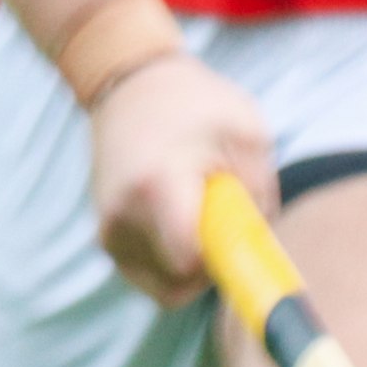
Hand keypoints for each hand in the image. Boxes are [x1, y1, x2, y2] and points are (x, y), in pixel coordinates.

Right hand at [85, 51, 278, 304]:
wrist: (131, 81)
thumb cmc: (195, 104)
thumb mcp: (247, 132)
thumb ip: (260, 192)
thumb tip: (261, 247)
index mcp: (156, 186)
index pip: (188, 264)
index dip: (222, 263)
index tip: (239, 243)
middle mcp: (121, 213)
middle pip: (179, 282)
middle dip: (211, 264)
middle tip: (224, 221)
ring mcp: (108, 227)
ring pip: (164, 285)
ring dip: (192, 266)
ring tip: (199, 215)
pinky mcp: (105, 235)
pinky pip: (148, 276)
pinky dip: (172, 263)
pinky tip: (181, 224)